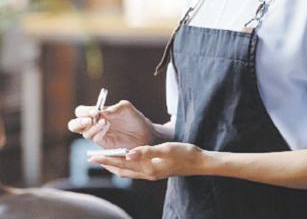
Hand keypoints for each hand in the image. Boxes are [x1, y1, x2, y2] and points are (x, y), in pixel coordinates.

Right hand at [67, 100, 153, 148]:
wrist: (145, 135)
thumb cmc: (135, 119)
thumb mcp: (126, 108)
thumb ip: (114, 108)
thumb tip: (101, 112)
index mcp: (97, 113)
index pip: (81, 111)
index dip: (84, 111)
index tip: (95, 111)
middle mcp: (94, 124)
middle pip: (74, 125)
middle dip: (78, 122)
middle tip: (89, 120)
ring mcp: (98, 135)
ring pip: (84, 133)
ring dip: (93, 127)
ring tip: (105, 123)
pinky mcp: (103, 145)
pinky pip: (94, 140)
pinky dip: (98, 134)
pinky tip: (107, 129)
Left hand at [88, 142, 203, 179]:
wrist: (198, 162)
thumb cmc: (184, 153)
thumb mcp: (166, 149)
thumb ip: (147, 152)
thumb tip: (128, 154)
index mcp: (148, 168)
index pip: (122, 163)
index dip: (107, 159)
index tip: (93, 155)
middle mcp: (147, 173)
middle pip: (121, 170)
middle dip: (106, 164)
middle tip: (92, 158)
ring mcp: (151, 173)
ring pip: (127, 171)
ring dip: (114, 165)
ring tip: (104, 159)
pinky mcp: (155, 171)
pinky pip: (135, 170)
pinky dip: (125, 165)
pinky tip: (125, 159)